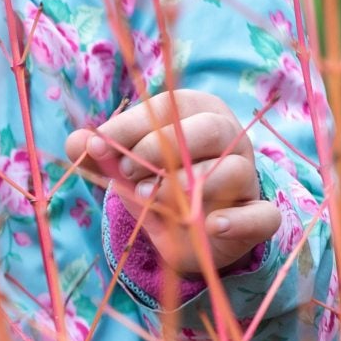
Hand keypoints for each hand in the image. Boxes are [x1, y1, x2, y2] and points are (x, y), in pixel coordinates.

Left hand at [64, 89, 278, 278]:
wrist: (186, 232)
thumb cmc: (155, 183)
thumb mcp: (124, 167)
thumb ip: (100, 154)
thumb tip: (77, 142)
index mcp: (196, 113)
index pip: (168, 108)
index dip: (131, 126)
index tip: (100, 146)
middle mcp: (229, 137)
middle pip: (210, 128)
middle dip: (162, 149)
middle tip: (127, 173)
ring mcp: (248, 175)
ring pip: (233, 169)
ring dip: (189, 184)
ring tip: (151, 198)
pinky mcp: (257, 214)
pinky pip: (263, 214)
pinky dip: (239, 220)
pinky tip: (211, 225)